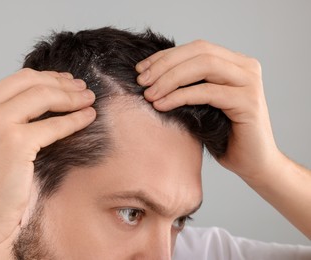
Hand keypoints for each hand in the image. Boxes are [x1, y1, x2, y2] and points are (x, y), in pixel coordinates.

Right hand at [0, 69, 95, 258]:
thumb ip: (3, 117)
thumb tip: (41, 100)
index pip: (16, 80)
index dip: (46, 77)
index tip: (65, 81)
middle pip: (31, 81)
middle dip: (62, 82)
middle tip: (81, 87)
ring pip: (44, 96)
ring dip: (72, 97)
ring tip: (88, 99)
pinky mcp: (14, 143)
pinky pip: (55, 125)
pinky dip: (75, 119)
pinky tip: (88, 117)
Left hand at [136, 40, 310, 238]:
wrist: (253, 163)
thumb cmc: (223, 135)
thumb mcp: (202, 103)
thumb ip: (188, 84)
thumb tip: (149, 75)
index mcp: (235, 63)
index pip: (196, 48)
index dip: (165, 56)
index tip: (141, 69)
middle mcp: (246, 67)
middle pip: (199, 51)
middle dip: (165, 65)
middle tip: (141, 81)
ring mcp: (249, 83)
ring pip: (204, 66)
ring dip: (170, 78)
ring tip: (149, 94)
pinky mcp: (248, 102)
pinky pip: (207, 92)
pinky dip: (180, 96)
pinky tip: (161, 105)